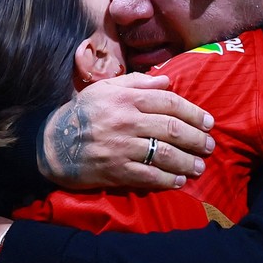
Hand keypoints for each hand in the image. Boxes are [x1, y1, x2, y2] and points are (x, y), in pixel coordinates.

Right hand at [38, 73, 214, 189]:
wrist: (53, 143)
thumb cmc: (84, 112)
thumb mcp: (106, 88)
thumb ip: (137, 82)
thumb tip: (167, 82)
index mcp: (126, 97)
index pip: (169, 102)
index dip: (193, 113)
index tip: (208, 122)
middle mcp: (126, 120)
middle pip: (172, 129)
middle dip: (196, 139)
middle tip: (209, 145)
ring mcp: (121, 147)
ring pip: (164, 154)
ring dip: (187, 161)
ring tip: (199, 166)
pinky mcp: (115, 170)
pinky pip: (148, 176)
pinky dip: (167, 179)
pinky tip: (179, 180)